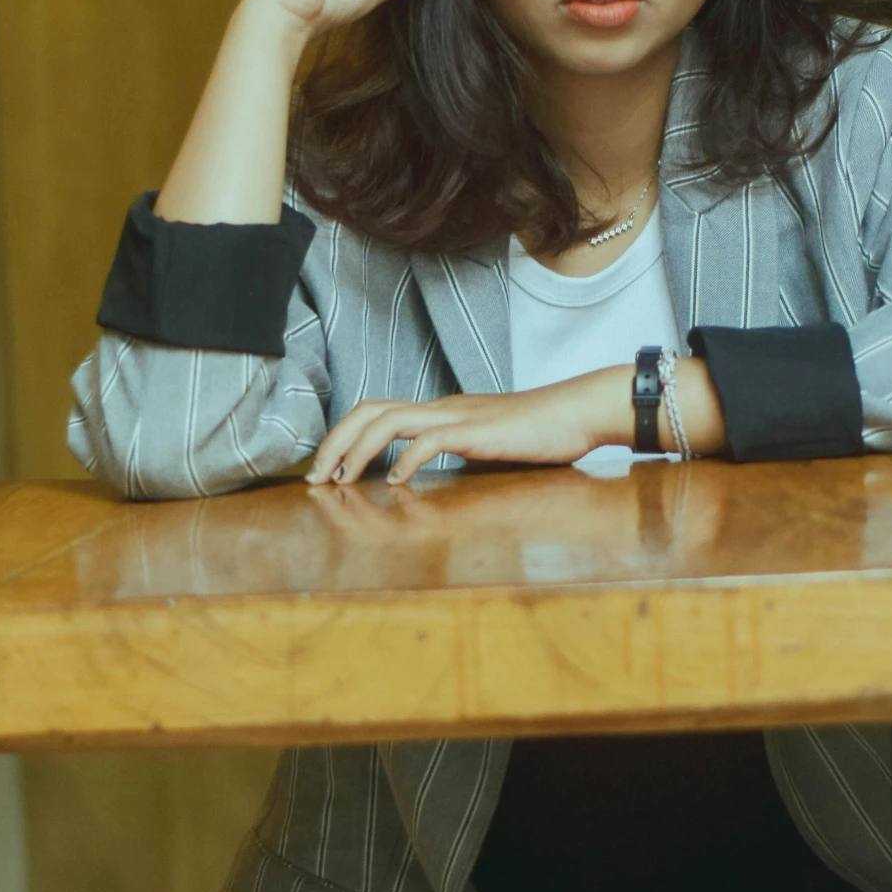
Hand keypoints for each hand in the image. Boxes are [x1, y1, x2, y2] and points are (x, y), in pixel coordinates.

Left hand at [306, 370, 632, 486]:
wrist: (577, 413)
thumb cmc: (538, 433)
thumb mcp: (485, 447)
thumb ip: (456, 456)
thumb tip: (429, 476)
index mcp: (439, 412)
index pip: (376, 412)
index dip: (344, 438)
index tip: (327, 472)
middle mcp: (439, 408)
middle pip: (369, 410)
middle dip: (335, 442)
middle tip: (314, 479)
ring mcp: (456, 416)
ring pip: (387, 420)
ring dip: (356, 451)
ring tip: (339, 481)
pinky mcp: (475, 432)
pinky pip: (428, 440)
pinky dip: (404, 460)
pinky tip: (394, 482)